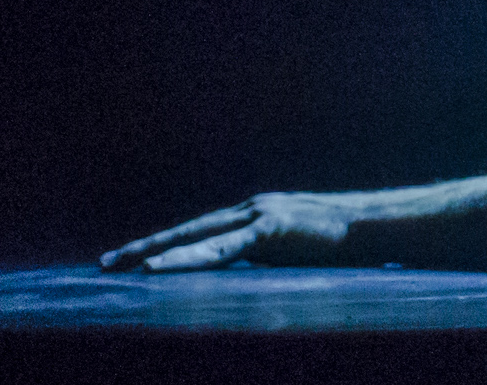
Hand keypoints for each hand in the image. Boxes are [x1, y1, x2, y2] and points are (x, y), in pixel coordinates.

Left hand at [101, 191, 364, 271]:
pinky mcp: (270, 229)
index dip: (169, 243)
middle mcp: (254, 208)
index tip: (136, 257)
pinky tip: (157, 269)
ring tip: (120, 266)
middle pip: (188, 229)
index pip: (204, 229)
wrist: (381, 225)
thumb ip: (277, 254)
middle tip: (105, 262)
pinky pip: (219, 248)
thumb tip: (260, 276)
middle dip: (145, 246)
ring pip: (196, 236)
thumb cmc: (350, 240)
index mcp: (260, 213)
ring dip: (154, 252)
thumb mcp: (304, 246)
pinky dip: (185, 258)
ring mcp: (261, 215)